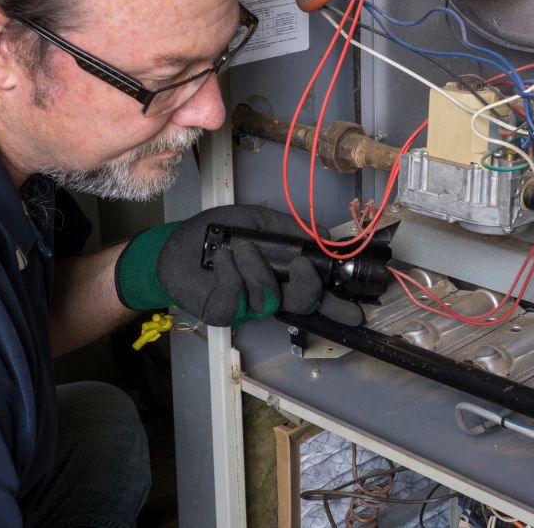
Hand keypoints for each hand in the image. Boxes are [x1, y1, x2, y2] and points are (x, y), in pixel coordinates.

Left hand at [114, 205, 363, 326]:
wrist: (176, 244)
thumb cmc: (217, 233)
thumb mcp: (258, 221)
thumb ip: (290, 229)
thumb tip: (325, 234)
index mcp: (283, 276)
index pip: (316, 294)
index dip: (337, 305)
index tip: (357, 311)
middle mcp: (270, 294)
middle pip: (302, 303)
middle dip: (308, 287)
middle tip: (302, 266)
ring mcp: (247, 307)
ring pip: (268, 298)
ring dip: (256, 269)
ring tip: (239, 249)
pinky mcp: (223, 312)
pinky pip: (236, 298)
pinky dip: (230, 273)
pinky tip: (221, 259)